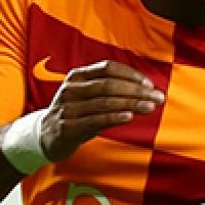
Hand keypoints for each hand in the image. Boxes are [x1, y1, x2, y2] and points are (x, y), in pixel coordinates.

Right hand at [41, 60, 163, 161]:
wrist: (46, 136)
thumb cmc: (76, 114)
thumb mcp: (89, 97)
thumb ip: (112, 91)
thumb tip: (146, 91)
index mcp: (78, 76)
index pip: (108, 68)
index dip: (131, 75)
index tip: (149, 84)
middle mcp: (71, 89)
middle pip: (109, 84)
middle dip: (137, 90)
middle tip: (157, 97)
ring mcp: (68, 108)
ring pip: (104, 102)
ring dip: (131, 104)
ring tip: (150, 107)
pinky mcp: (68, 127)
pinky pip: (95, 120)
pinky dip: (114, 117)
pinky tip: (129, 117)